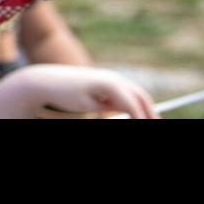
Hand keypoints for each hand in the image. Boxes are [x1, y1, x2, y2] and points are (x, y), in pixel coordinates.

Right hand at [0, 64, 158, 118]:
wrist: (44, 83)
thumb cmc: (65, 94)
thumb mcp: (92, 102)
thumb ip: (109, 104)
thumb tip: (124, 111)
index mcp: (113, 83)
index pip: (138, 97)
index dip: (149, 112)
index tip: (154, 122)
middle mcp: (116, 79)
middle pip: (143, 98)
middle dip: (152, 115)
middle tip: (158, 124)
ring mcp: (112, 81)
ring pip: (139, 101)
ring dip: (146, 116)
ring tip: (152, 123)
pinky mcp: (107, 85)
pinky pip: (129, 103)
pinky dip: (137, 115)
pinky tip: (139, 121)